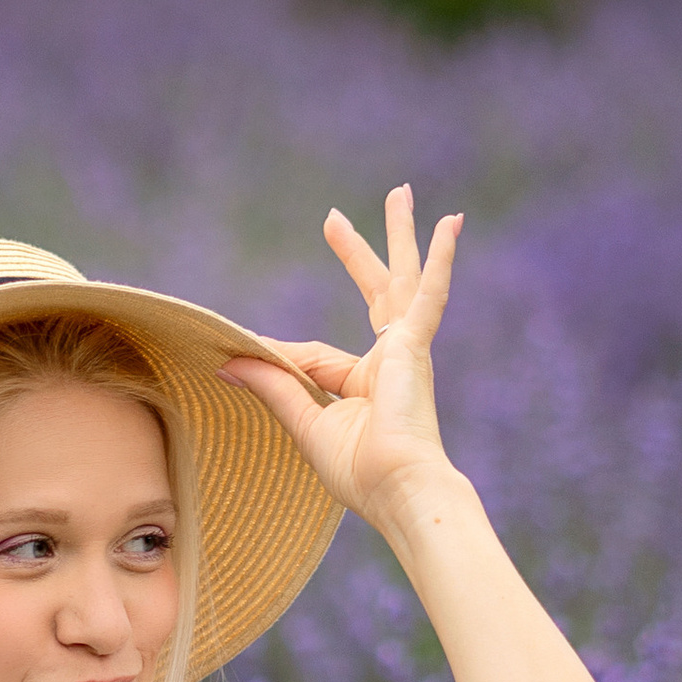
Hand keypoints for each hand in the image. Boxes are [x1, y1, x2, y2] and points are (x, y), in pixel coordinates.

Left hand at [222, 186, 461, 528]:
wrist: (398, 488)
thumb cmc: (360, 471)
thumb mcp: (306, 422)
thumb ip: (274, 385)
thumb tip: (230, 360)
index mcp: (367, 385)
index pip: (315, 356)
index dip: (278, 358)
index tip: (239, 357)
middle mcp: (391, 361)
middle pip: (373, 293)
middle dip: (356, 254)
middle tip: (334, 217)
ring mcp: (407, 350)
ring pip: (402, 279)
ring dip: (402, 236)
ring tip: (401, 193)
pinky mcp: (417, 346)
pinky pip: (430, 292)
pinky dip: (441, 259)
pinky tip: (451, 223)